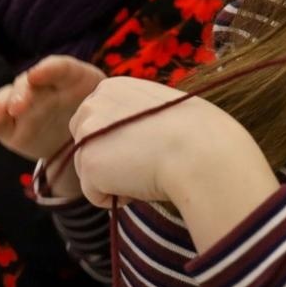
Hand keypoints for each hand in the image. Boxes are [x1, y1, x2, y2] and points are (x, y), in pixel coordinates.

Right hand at [0, 56, 105, 166]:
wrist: (83, 140)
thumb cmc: (97, 117)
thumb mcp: (106, 108)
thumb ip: (99, 108)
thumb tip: (96, 119)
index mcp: (67, 78)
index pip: (58, 68)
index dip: (48, 70)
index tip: (37, 76)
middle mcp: (40, 88)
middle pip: (26, 85)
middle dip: (20, 93)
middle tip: (18, 106)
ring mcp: (23, 108)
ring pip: (6, 101)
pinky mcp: (11, 129)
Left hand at [68, 79, 276, 243]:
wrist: (200, 151)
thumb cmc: (196, 132)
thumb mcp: (161, 107)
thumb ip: (134, 115)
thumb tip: (126, 138)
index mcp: (112, 87)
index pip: (98, 122)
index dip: (121, 141)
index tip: (148, 143)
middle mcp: (92, 103)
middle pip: (85, 145)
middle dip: (109, 160)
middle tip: (145, 160)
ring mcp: (86, 132)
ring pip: (89, 171)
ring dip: (114, 180)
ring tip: (146, 169)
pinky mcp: (88, 162)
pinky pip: (93, 194)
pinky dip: (114, 198)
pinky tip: (139, 183)